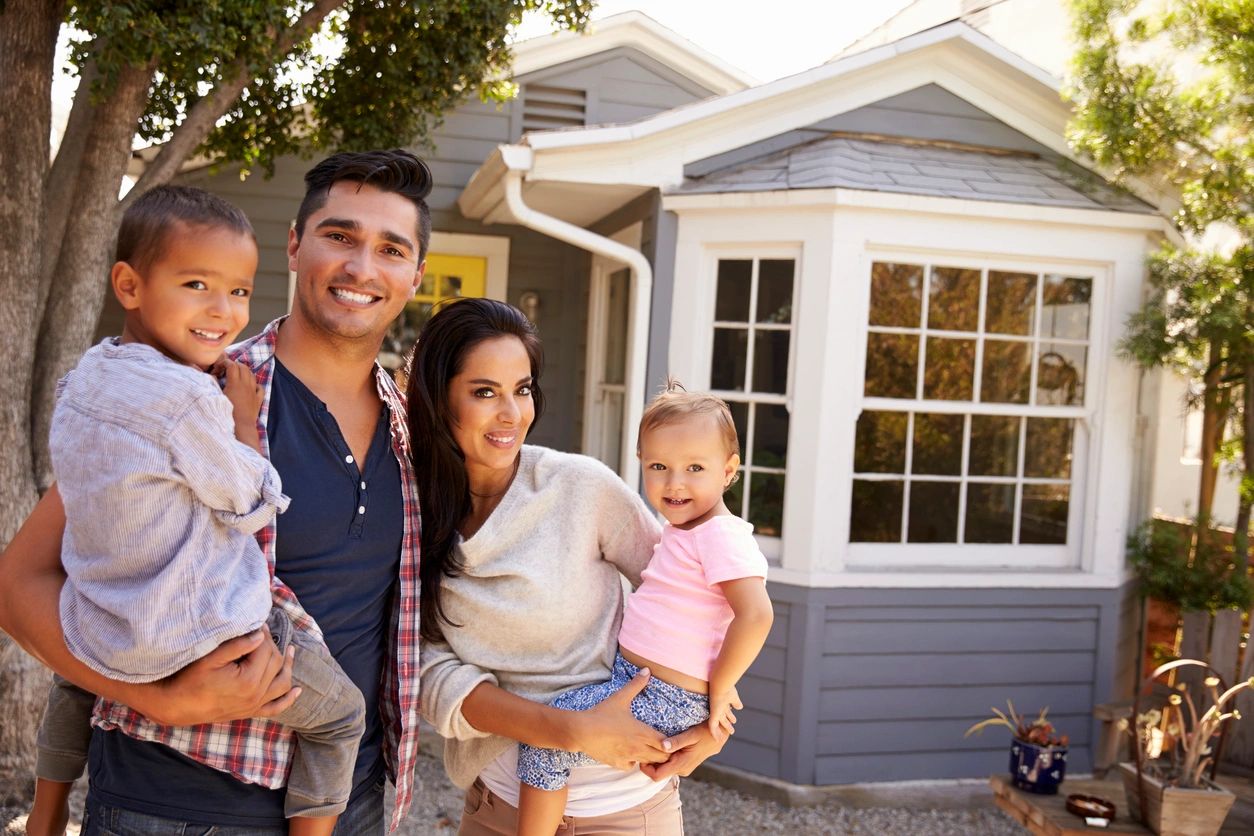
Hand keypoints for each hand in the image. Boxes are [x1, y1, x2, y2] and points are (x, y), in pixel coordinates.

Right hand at [138, 627, 297, 725]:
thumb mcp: (210, 658)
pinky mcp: (250, 713)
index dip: (264, 634)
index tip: (259, 623)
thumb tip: (260, 635)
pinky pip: (276, 708)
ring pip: (282, 684)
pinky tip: (298, 690)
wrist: (175, 706)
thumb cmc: (189, 679)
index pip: (266, 650)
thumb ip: (237, 646)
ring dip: (288, 667)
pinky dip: (288, 699)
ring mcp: (254, 706)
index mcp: (248, 680)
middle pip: (275, 664)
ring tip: (291, 650)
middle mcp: (256, 695)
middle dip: (273, 646)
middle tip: (264, 633)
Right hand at [220, 359, 262, 450]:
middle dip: (235, 365)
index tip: (218, 368)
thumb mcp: (217, 396)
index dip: (225, 363)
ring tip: (236, 376)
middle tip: (226, 370)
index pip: (232, 365)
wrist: (240, 427)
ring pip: (252, 375)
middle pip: (243, 367)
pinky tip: (249, 387)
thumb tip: (213, 377)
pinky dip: (255, 384)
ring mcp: (253, 392)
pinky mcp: (258, 400)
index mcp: (235, 383)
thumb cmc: (226, 413)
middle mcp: (246, 385)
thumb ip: (214, 384)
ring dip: (245, 372)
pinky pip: (260, 387)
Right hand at [569, 668, 671, 769]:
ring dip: (650, 758)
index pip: (667, 744)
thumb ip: (636, 684)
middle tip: (661, 744)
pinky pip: (632, 766)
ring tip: (647, 748)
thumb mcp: (620, 697)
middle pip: (662, 757)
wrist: (581, 731)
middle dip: (664, 752)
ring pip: (648, 764)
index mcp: (643, 732)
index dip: (670, 742)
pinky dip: (633, 762)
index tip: (668, 737)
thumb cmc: (602, 714)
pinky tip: (629, 753)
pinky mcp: (618, 764)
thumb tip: (647, 670)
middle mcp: (639, 748)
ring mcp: (629, 757)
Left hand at [640, 720, 728, 781]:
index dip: (645, 768)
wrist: (719, 735)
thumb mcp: (692, 734)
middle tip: (644, 745)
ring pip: (663, 767)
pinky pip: (669, 763)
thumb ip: (677, 741)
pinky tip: (661, 745)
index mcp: (681, 765)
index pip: (656, 776)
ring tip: (651, 743)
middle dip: (649, 761)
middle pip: (657, 771)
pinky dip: (663, 757)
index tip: (641, 755)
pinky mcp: (684, 763)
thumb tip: (662, 746)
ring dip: (656, 758)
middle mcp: (681, 769)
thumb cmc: (706, 732)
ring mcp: (683, 767)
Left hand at [707, 684, 741, 740]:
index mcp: (724, 701)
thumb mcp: (733, 697)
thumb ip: (736, 702)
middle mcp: (719, 707)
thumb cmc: (727, 688)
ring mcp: (715, 711)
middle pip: (723, 717)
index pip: (727, 710)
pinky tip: (718, 740)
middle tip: (732, 729)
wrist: (720, 685)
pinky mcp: (713, 716)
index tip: (734, 721)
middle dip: (728, 723)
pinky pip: (712, 727)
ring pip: (719, 723)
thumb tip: (739, 707)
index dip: (730, 715)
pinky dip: (715, 733)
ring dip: (724, 729)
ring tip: (727, 736)